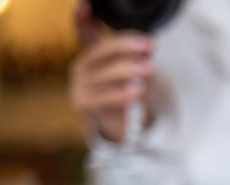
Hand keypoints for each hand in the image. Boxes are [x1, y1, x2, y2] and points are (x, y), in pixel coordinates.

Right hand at [68, 0, 153, 142]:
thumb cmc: (126, 92)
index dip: (82, 20)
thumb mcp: (136, 71)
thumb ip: (140, 56)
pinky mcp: (84, 105)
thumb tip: (150, 43)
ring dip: (129, 70)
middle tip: (149, 45)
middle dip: (125, 46)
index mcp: (93, 55)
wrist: (121, 126)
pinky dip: (122, 93)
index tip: (84, 5)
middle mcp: (81, 67)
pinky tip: (138, 91)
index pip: (84, 33)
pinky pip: (103, 97)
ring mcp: (79, 86)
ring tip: (150, 69)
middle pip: (100, 51)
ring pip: (104, 74)